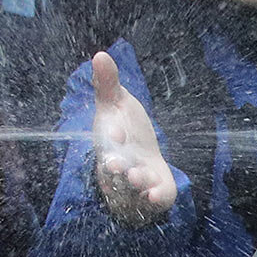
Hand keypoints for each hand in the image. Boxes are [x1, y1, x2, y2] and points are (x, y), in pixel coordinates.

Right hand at [91, 51, 176, 224]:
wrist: (142, 162)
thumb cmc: (125, 131)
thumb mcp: (115, 104)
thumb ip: (107, 84)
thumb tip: (100, 54)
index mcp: (108, 144)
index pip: (106, 142)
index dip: (110, 137)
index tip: (115, 131)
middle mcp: (118, 168)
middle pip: (114, 171)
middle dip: (116, 168)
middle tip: (120, 165)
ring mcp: (135, 185)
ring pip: (131, 188)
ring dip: (135, 183)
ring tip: (139, 176)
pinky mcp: (154, 195)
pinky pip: (153, 201)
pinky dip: (154, 199)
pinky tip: (156, 194)